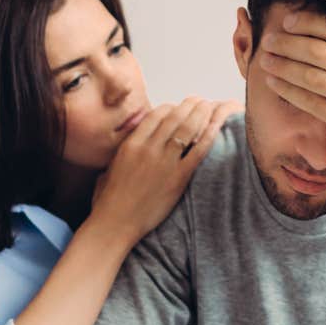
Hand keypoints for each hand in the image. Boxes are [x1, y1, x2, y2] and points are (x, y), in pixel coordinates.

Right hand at [89, 97, 239, 242]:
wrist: (115, 223)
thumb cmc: (109, 200)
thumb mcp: (110, 167)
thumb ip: (124, 151)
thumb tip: (132, 143)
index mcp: (131, 144)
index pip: (155, 115)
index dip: (171, 108)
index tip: (179, 107)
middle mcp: (148, 149)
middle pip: (174, 117)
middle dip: (189, 106)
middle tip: (199, 101)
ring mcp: (164, 163)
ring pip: (187, 129)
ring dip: (201, 114)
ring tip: (209, 107)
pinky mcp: (178, 178)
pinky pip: (198, 151)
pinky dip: (208, 136)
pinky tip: (216, 128)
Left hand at [256, 0, 325, 180]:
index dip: (312, 22)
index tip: (291, 19)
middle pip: (322, 50)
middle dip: (290, 41)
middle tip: (271, 36)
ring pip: (311, 74)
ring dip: (284, 64)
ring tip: (265, 56)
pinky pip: (310, 100)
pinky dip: (288, 89)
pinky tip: (273, 81)